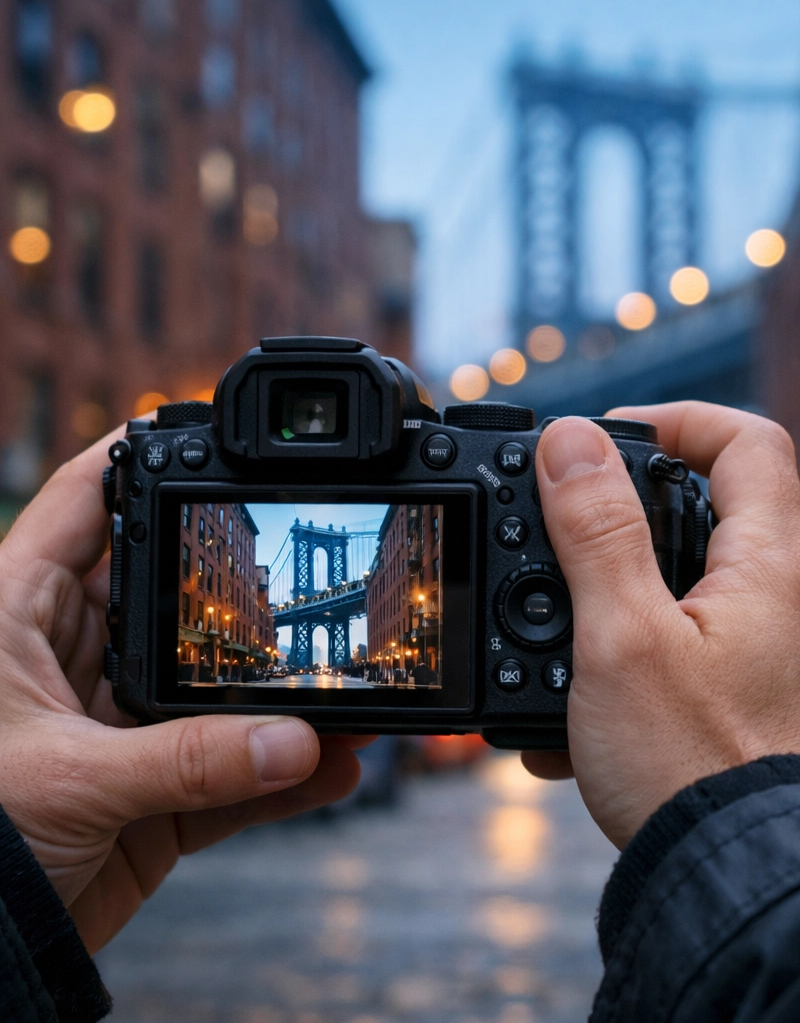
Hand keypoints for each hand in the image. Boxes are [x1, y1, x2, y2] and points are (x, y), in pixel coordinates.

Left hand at [0, 432, 367, 951]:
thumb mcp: (70, 784)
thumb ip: (189, 763)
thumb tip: (297, 743)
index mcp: (22, 616)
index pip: (86, 504)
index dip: (142, 459)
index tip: (208, 435)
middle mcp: (75, 656)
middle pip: (174, 593)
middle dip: (245, 595)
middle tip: (311, 579)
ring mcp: (117, 722)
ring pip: (213, 687)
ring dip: (279, 696)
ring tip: (345, 690)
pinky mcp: (151, 787)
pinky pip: (230, 768)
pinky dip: (282, 773)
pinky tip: (332, 765)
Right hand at [522, 403, 799, 849]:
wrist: (748, 889)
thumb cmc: (693, 771)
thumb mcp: (620, 638)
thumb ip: (594, 530)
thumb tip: (571, 440)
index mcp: (774, 568)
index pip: (747, 441)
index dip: (678, 420)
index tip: (608, 440)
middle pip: (717, 516)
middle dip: (631, 526)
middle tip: (567, 550)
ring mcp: (793, 657)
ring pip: (700, 594)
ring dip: (627, 610)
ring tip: (563, 659)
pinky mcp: (776, 705)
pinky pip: (707, 655)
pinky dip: (648, 663)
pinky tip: (587, 717)